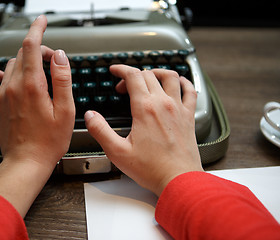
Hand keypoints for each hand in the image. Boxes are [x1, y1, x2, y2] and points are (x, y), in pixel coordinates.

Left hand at [0, 15, 74, 216]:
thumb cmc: (49, 141)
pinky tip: (7, 77)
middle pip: (23, 54)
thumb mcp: (66, 111)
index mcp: (33, 86)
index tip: (42, 21)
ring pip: (11, 64)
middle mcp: (13, 86)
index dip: (37, 29)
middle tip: (54, 63)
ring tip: (39, 75)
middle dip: (40, 51)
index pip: (32, 46)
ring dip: (25, 62)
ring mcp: (2, 95)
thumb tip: (60, 56)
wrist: (27, 162)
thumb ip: (63, 80)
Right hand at [85, 65, 202, 195]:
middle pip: (148, 74)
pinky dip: (183, 82)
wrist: (179, 180)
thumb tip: (90, 115)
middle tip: (124, 87)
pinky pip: (190, 91)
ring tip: (148, 78)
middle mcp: (163, 104)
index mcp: (145, 109)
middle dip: (133, 75)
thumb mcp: (117, 152)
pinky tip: (178, 84)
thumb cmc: (151, 169)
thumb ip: (100, 131)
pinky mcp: (188, 117)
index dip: (121, 69)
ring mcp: (178, 108)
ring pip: (170, 77)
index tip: (115, 70)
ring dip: (157, 72)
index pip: (133, 76)